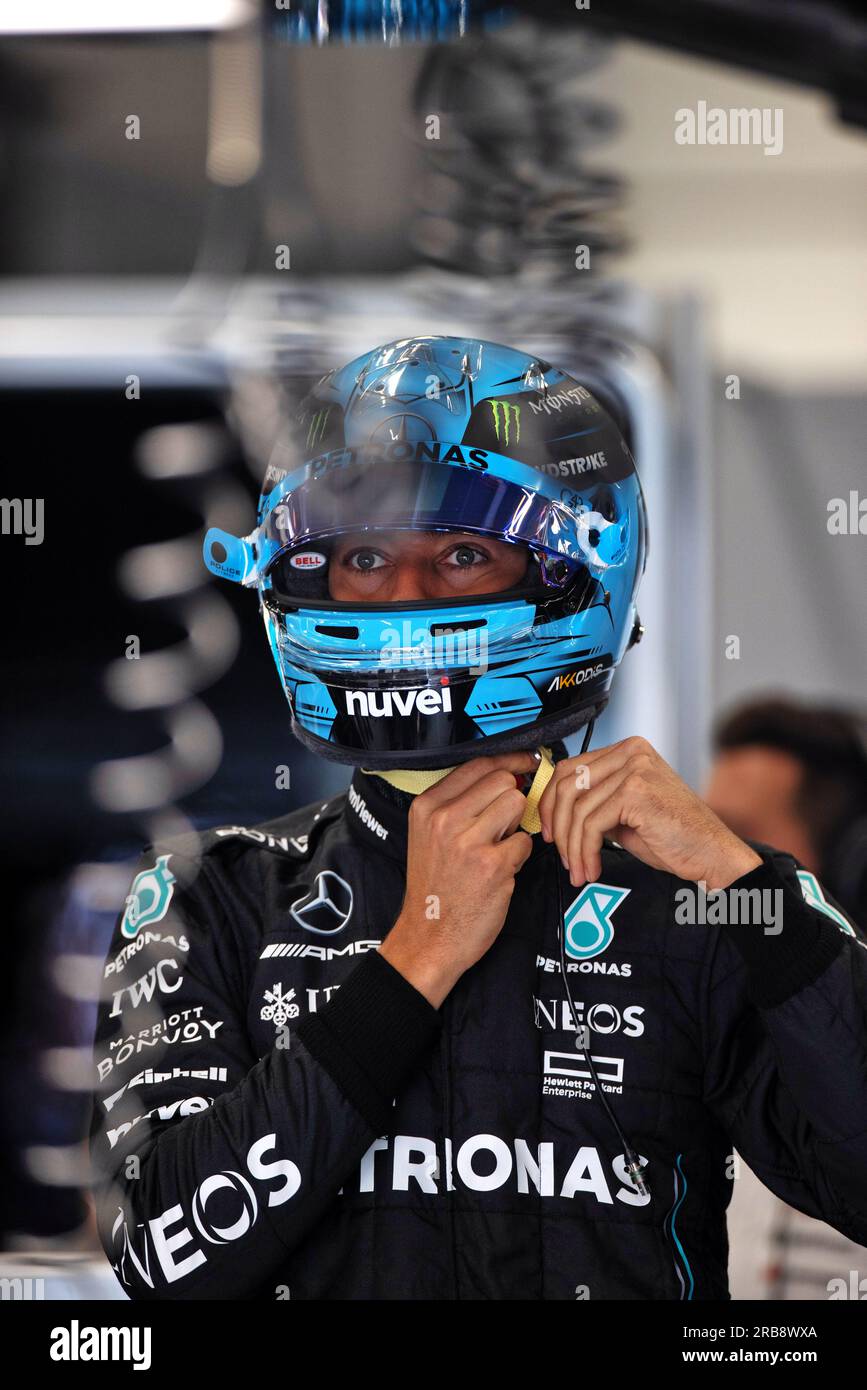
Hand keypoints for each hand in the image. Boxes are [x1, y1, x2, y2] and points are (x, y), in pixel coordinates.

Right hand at [380, 752, 535, 1006]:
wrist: (427, 937)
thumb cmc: (433, 887)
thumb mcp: (428, 835)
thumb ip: (459, 804)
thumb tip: (507, 775)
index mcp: (427, 807)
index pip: (478, 764)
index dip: (509, 761)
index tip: (525, 763)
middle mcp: (444, 819)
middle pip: (503, 781)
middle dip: (511, 800)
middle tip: (500, 826)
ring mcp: (468, 842)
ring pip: (517, 804)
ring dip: (515, 826)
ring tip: (497, 848)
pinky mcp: (493, 866)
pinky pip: (524, 841)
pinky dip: (518, 856)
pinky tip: (499, 871)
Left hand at [537, 736, 760, 890]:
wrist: (712, 853)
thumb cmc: (675, 836)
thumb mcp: (627, 811)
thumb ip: (598, 802)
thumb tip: (557, 813)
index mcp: (628, 750)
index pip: (571, 768)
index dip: (551, 802)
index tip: (549, 831)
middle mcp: (631, 752)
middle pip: (568, 784)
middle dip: (557, 825)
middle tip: (560, 855)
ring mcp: (634, 768)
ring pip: (578, 809)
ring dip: (573, 847)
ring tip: (579, 870)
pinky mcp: (635, 791)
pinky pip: (592, 824)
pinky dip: (585, 851)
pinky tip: (591, 869)